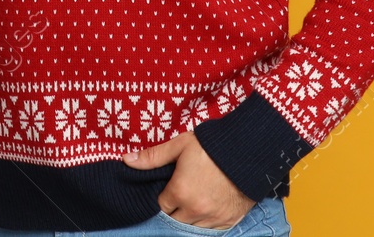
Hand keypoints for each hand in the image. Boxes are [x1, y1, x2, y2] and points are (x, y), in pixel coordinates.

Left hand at [122, 131, 254, 229]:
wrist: (247, 151)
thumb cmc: (211, 146)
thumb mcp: (179, 146)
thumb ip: (152, 157)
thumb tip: (126, 160)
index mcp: (180, 192)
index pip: (162, 206)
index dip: (164, 197)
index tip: (169, 188)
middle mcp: (195, 210)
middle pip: (175, 220)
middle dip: (175, 209)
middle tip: (181, 193)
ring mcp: (213, 218)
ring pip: (192, 227)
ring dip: (190, 217)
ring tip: (194, 200)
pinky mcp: (228, 221)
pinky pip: (211, 230)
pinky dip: (207, 222)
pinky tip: (207, 209)